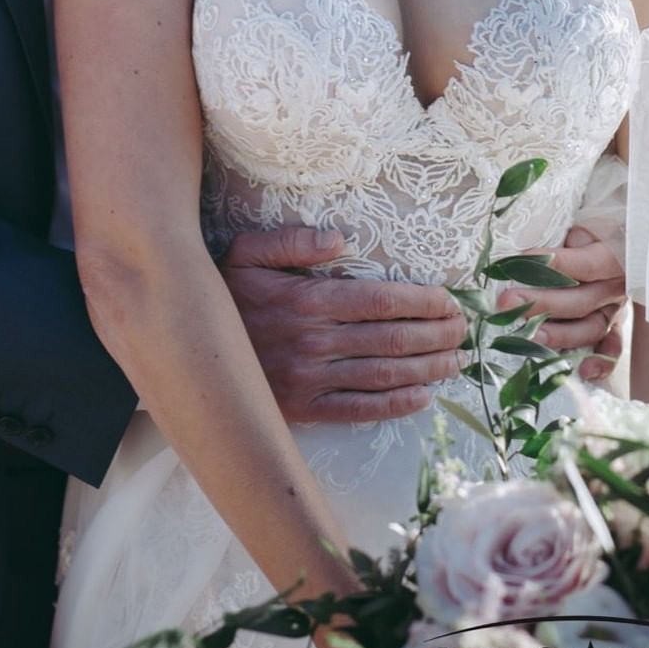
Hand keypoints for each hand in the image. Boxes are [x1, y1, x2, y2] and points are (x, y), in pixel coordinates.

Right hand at [220, 228, 467, 423]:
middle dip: (436, 333)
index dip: (421, 302)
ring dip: (427, 368)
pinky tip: (422, 396)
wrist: (184, 351)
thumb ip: (293, 241)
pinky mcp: (304, 408)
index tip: (449, 300)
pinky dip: (396, 405)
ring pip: (384, 374)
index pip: (379, 301)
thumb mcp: (245, 252)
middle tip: (464, 329)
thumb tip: (339, 238)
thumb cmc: (222, 295)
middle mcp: (314, 342)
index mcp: (306, 301)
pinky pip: (360, 409)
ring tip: (455, 361)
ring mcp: (310, 379)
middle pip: (391, 338)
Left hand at [496, 225, 626, 382]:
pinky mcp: (613, 324)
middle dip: (540, 303)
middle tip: (505, 302)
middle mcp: (616, 287)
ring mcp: (615, 309)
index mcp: (614, 257)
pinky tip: (584, 371)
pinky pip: (610, 347)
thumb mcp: (583, 223)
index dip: (555, 264)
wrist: (620, 236)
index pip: (585, 264)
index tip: (518, 260)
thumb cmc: (594, 227)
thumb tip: (529, 252)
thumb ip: (564, 237)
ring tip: (528, 336)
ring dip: (559, 335)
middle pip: (580, 301)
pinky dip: (601, 362)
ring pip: (590, 328)